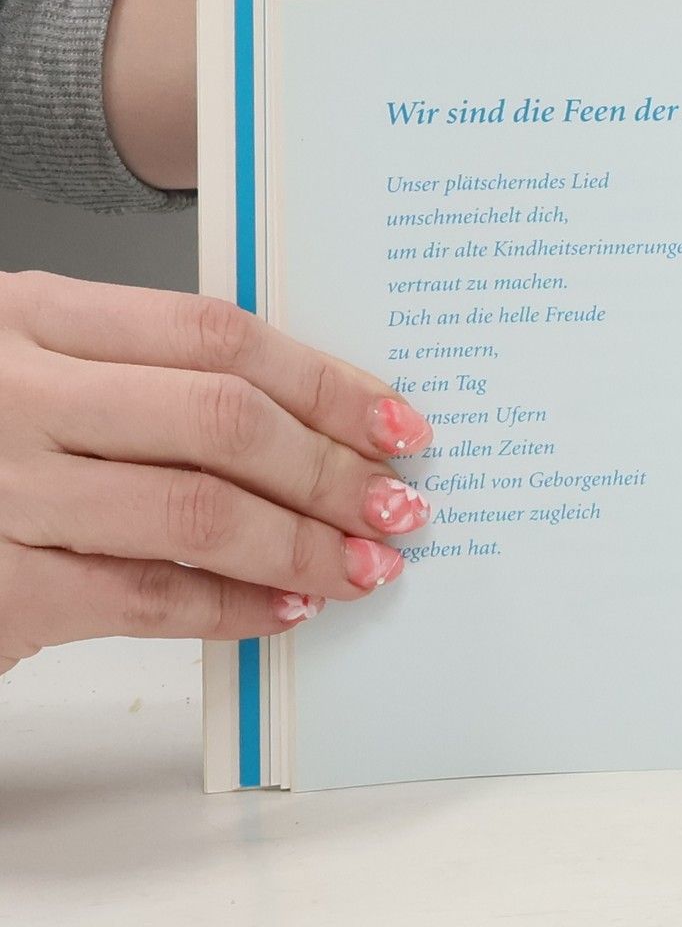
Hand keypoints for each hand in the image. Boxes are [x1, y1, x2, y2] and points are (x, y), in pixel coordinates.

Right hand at [0, 271, 433, 676]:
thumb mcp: (36, 373)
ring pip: (195, 511)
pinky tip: (286, 609)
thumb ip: (147, 378)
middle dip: (330, 470)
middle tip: (399, 506)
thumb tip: (314, 422)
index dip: (325, 382)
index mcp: (30, 316)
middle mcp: (11, 392)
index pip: (216, 333)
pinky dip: (234, 607)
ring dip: (301, 546)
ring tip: (363, 566)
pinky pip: (146, 597)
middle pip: (220, 420)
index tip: (398, 423)